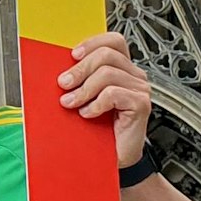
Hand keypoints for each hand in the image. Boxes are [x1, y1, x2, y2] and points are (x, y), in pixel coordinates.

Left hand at [57, 31, 151, 168]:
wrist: (111, 159)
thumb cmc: (99, 130)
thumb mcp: (85, 99)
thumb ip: (80, 81)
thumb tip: (60, 69)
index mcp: (122, 69)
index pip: (113, 41)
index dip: (92, 43)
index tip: (72, 55)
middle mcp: (134, 76)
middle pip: (107, 54)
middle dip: (79, 69)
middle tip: (64, 84)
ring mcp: (139, 89)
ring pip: (107, 74)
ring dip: (84, 89)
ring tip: (72, 103)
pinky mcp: (140, 104)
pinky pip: (112, 93)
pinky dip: (96, 104)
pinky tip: (89, 114)